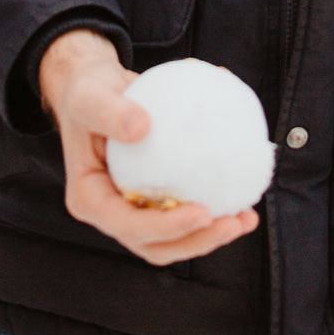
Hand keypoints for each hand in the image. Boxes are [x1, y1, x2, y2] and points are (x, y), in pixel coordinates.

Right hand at [38, 30, 258, 266]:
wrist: (95, 89)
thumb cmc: (88, 92)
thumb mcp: (90, 97)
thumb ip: (109, 111)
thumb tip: (142, 126)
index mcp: (89, 199)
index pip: (128, 226)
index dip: (166, 228)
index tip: (202, 213)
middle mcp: (111, 212)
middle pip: (155, 245)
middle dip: (195, 241)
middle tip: (232, 223)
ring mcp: (133, 210)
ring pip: (173, 239)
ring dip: (209, 235)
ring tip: (244, 218)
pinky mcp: (153, 197)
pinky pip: (183, 211)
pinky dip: (212, 210)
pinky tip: (241, 195)